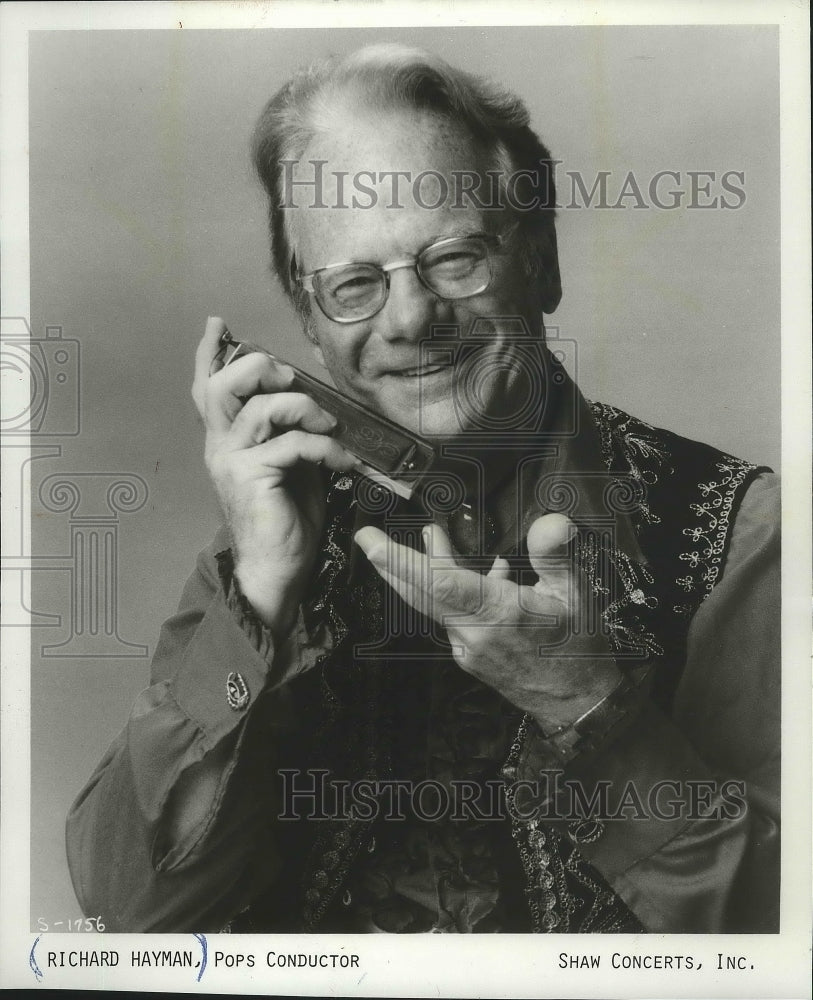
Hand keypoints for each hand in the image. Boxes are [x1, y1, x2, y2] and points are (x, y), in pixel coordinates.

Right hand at [192, 317, 358, 638]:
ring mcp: (231, 462)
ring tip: (329, 424)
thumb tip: (317, 403)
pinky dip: (325, 447)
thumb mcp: (290, 466)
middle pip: (221, 385)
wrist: (276, 569)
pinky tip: (344, 463)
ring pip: (260, 408)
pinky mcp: (251, 479)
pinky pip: (291, 444)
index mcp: (226, 440)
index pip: (207, 388)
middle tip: (292, 377)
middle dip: (259, 367)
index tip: (216, 323)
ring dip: (303, 407)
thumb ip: (290, 433)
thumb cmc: (286, 519)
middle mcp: (220, 447)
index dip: (209, 353)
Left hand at [354, 513, 620, 732]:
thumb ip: (556, 553)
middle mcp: (474, 631)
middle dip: (389, 563)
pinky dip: (449, 591)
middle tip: (367, 537)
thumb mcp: (576, 593)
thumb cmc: (578, 647)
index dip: (401, 560)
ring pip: (433, 603)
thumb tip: (551, 520)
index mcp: (498, 612)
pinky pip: (450, 616)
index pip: (437, 582)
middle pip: (419, 592)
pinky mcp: (469, 654)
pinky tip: (470, 572)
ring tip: (425, 538)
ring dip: (421, 571)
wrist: (577, 704)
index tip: (374, 543)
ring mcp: (467, 646)